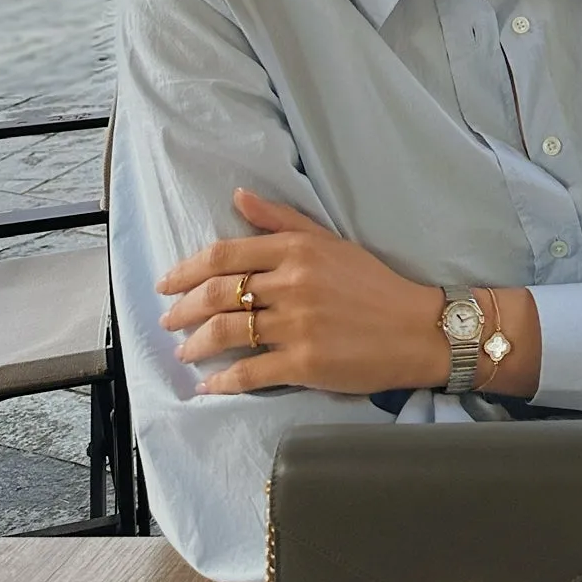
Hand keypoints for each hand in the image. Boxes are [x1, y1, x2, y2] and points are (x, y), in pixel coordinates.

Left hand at [156, 189, 447, 395]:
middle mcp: (293, 283)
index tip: (166, 284)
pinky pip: (249, 372)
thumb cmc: (372, 284)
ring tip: (184, 352)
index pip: (224, 255)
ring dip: (195, 345)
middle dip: (182, 310)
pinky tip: (209, 384)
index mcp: (296, 250)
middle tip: (167, 322)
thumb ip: (281, 220)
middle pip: (217, 294)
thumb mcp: (329, 241)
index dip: (186, 270)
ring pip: (226, 332)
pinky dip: (222, 380)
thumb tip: (238, 197)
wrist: (415, 328)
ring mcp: (297, 324)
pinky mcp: (304, 362)